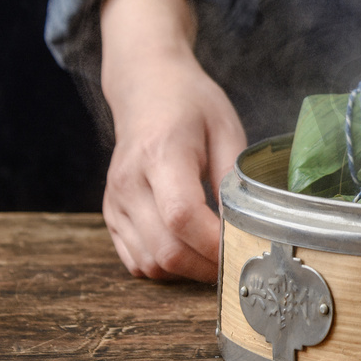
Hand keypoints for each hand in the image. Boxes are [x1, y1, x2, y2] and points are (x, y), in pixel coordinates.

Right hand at [100, 0, 245, 280]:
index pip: (183, 216)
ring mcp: (116, 201)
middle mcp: (130, 183)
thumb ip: (233, 176)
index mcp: (161, 155)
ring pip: (150, 262)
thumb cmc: (191, 104)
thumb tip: (249, 222)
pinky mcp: (111, 213)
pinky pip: (136, 260)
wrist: (146, 88)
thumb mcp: (226, 128)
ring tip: (216, 258)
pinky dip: (166, 267)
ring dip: (187, 271)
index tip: (244, 247)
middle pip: (165, 249)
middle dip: (207, 266)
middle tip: (238, 261)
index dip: (214, 244)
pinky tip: (190, 252)